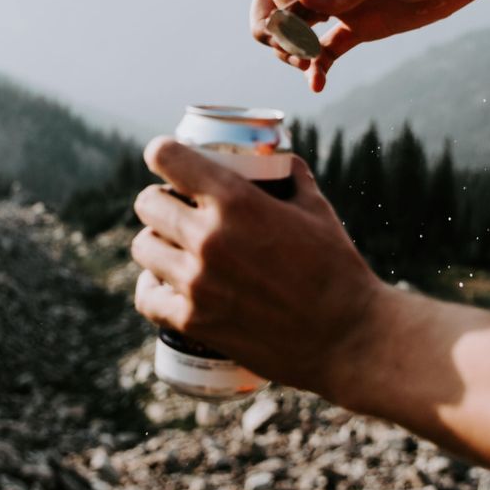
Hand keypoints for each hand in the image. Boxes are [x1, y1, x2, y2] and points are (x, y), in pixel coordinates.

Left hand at [130, 136, 388, 397]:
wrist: (347, 336)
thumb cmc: (337, 268)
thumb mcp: (317, 208)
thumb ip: (292, 176)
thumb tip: (278, 158)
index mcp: (236, 200)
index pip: (167, 157)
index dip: (162, 153)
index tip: (164, 158)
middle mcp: (208, 237)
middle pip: (148, 204)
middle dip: (160, 200)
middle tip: (175, 209)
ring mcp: (196, 282)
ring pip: (143, 247)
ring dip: (154, 242)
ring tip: (171, 247)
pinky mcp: (194, 321)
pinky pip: (146, 297)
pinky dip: (152, 288)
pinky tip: (163, 283)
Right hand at [249, 0, 486, 91]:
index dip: (277, 1)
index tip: (297, 21)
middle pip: (274, 4)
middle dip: (272, 29)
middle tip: (293, 50)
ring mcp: (342, 4)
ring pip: (295, 30)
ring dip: (292, 51)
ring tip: (309, 66)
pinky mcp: (359, 27)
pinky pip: (326, 50)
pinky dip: (317, 68)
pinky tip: (317, 84)